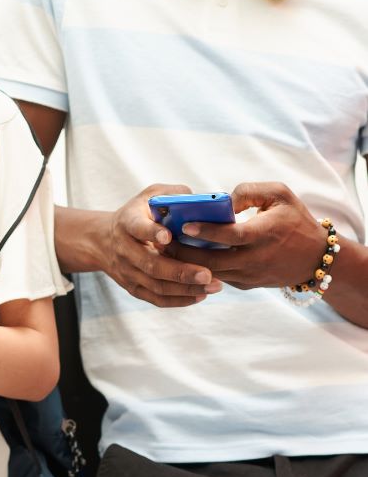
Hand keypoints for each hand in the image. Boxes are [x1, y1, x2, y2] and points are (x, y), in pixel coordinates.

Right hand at [102, 185, 220, 306]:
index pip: (137, 227)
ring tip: (213, 286)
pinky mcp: (132, 287)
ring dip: (185, 288)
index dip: (151, 232)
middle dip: (180, 271)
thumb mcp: (150, 196)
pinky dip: (179, 300)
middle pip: (150, 264)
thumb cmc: (139, 214)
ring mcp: (127, 271)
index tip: (168, 236)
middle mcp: (124, 249)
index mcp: (128, 222)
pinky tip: (200, 295)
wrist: (105, 240)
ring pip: (156, 285)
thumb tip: (201, 201)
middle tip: (207, 274)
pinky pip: (156, 299)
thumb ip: (174, 194)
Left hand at [166, 182, 325, 289]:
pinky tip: (182, 258)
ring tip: (166, 249)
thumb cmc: (295, 220)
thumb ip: (251, 191)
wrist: (315, 258)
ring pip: (211, 272)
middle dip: (184, 252)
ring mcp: (250, 275)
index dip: (207, 231)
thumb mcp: (280, 195)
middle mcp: (257, 258)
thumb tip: (223, 199)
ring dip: (187, 263)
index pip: (232, 236)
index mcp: (266, 234)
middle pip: (212, 260)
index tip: (184, 225)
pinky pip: (217, 277)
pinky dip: (199, 269)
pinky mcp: (245, 284)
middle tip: (161, 240)